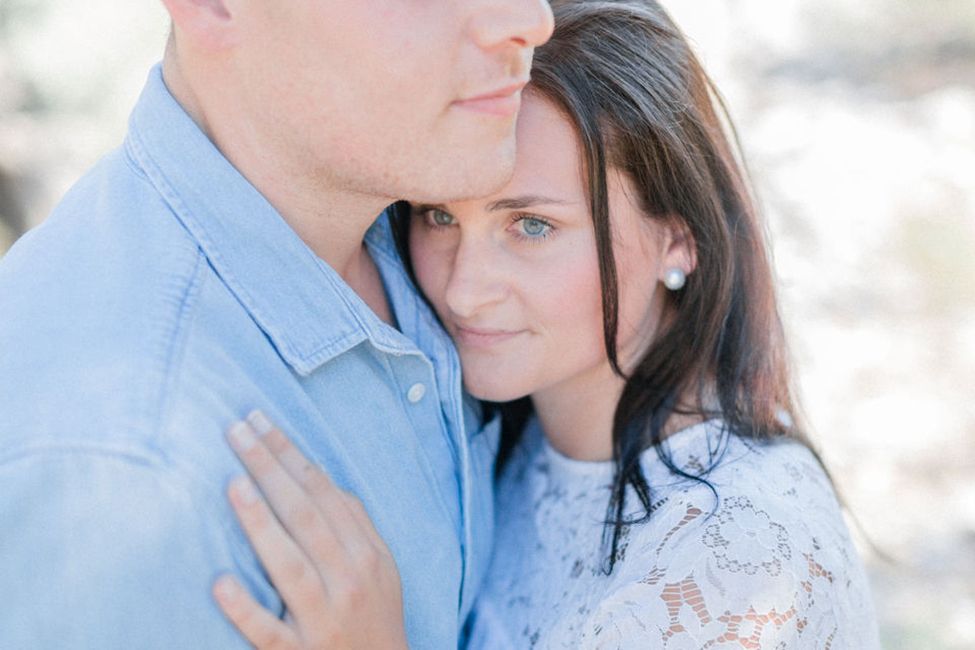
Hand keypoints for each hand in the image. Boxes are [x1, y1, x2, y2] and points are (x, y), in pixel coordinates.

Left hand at [212, 411, 408, 649]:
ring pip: (289, 565)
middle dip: (269, 468)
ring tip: (233, 484)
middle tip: (236, 431)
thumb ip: (356, 525)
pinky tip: (220, 583)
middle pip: (304, 515)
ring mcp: (324, 618)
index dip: (290, 453)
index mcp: (366, 553)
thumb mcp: (382, 567)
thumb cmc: (377, 616)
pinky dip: (246, 608)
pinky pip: (269, 632)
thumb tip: (323, 480)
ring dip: (260, 524)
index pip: (323, 492)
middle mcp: (348, 580)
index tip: (260, 421)